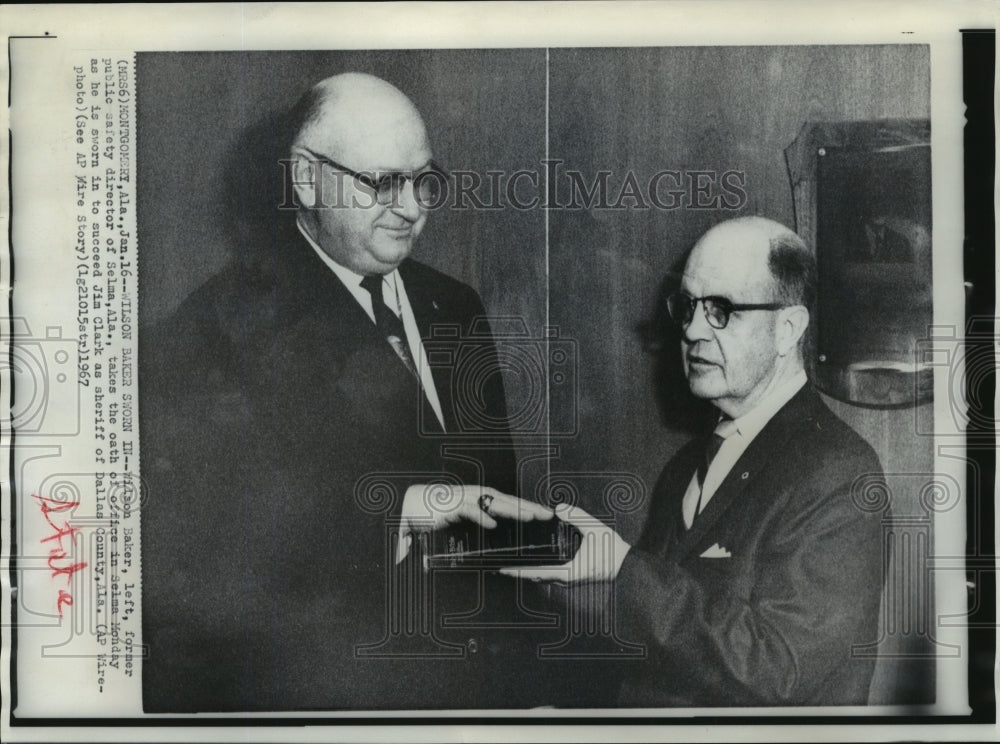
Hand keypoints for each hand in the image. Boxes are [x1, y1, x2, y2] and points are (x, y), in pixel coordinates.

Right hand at [395, 484, 552, 563]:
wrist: (412, 504)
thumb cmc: (439, 513)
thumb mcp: (462, 522)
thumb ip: (476, 527)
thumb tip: (495, 535)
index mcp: (480, 500)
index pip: (507, 502)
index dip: (525, 507)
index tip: (542, 514)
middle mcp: (475, 497)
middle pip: (507, 501)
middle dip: (528, 507)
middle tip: (547, 514)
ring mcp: (464, 499)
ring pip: (493, 504)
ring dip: (511, 510)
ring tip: (530, 518)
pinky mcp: (451, 506)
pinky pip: (468, 511)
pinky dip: (480, 516)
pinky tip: (493, 524)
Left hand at [499, 503, 630, 583]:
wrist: (627, 566)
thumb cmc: (612, 551)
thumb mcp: (595, 529)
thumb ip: (577, 516)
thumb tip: (559, 507)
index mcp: (568, 572)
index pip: (538, 574)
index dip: (519, 572)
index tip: (504, 570)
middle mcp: (565, 579)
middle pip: (536, 578)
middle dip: (519, 572)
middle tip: (501, 566)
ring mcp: (569, 579)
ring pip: (542, 578)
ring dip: (528, 572)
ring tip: (513, 565)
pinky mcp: (572, 575)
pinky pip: (550, 575)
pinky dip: (538, 570)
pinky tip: (534, 562)